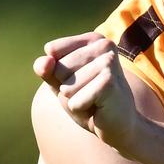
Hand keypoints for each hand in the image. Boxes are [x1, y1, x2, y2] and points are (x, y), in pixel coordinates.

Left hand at [33, 33, 139, 152]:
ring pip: (66, 86)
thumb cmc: (89, 100)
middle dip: (67, 87)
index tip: (79, 79)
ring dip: (74, 99)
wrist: (118, 125)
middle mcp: (104, 45)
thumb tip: (45, 61)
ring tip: (93, 100)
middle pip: (58, 67)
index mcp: (93, 39)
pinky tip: (98, 108)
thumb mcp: (61, 82)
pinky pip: (75, 101)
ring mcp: (108, 62)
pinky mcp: (110, 83)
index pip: (52, 50)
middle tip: (88, 93)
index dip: (58, 72)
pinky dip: (80, 109)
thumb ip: (47, 70)